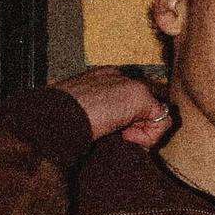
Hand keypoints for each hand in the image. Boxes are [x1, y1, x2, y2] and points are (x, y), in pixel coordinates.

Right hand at [55, 68, 171, 146]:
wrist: (52, 117)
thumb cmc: (57, 120)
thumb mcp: (78, 113)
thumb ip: (97, 114)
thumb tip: (112, 130)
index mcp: (100, 79)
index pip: (127, 99)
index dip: (126, 121)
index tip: (110, 132)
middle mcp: (118, 77)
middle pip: (144, 106)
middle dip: (136, 126)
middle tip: (116, 135)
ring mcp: (130, 84)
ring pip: (154, 113)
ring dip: (141, 132)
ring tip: (117, 135)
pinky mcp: (140, 96)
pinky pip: (162, 121)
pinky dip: (149, 137)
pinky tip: (126, 136)